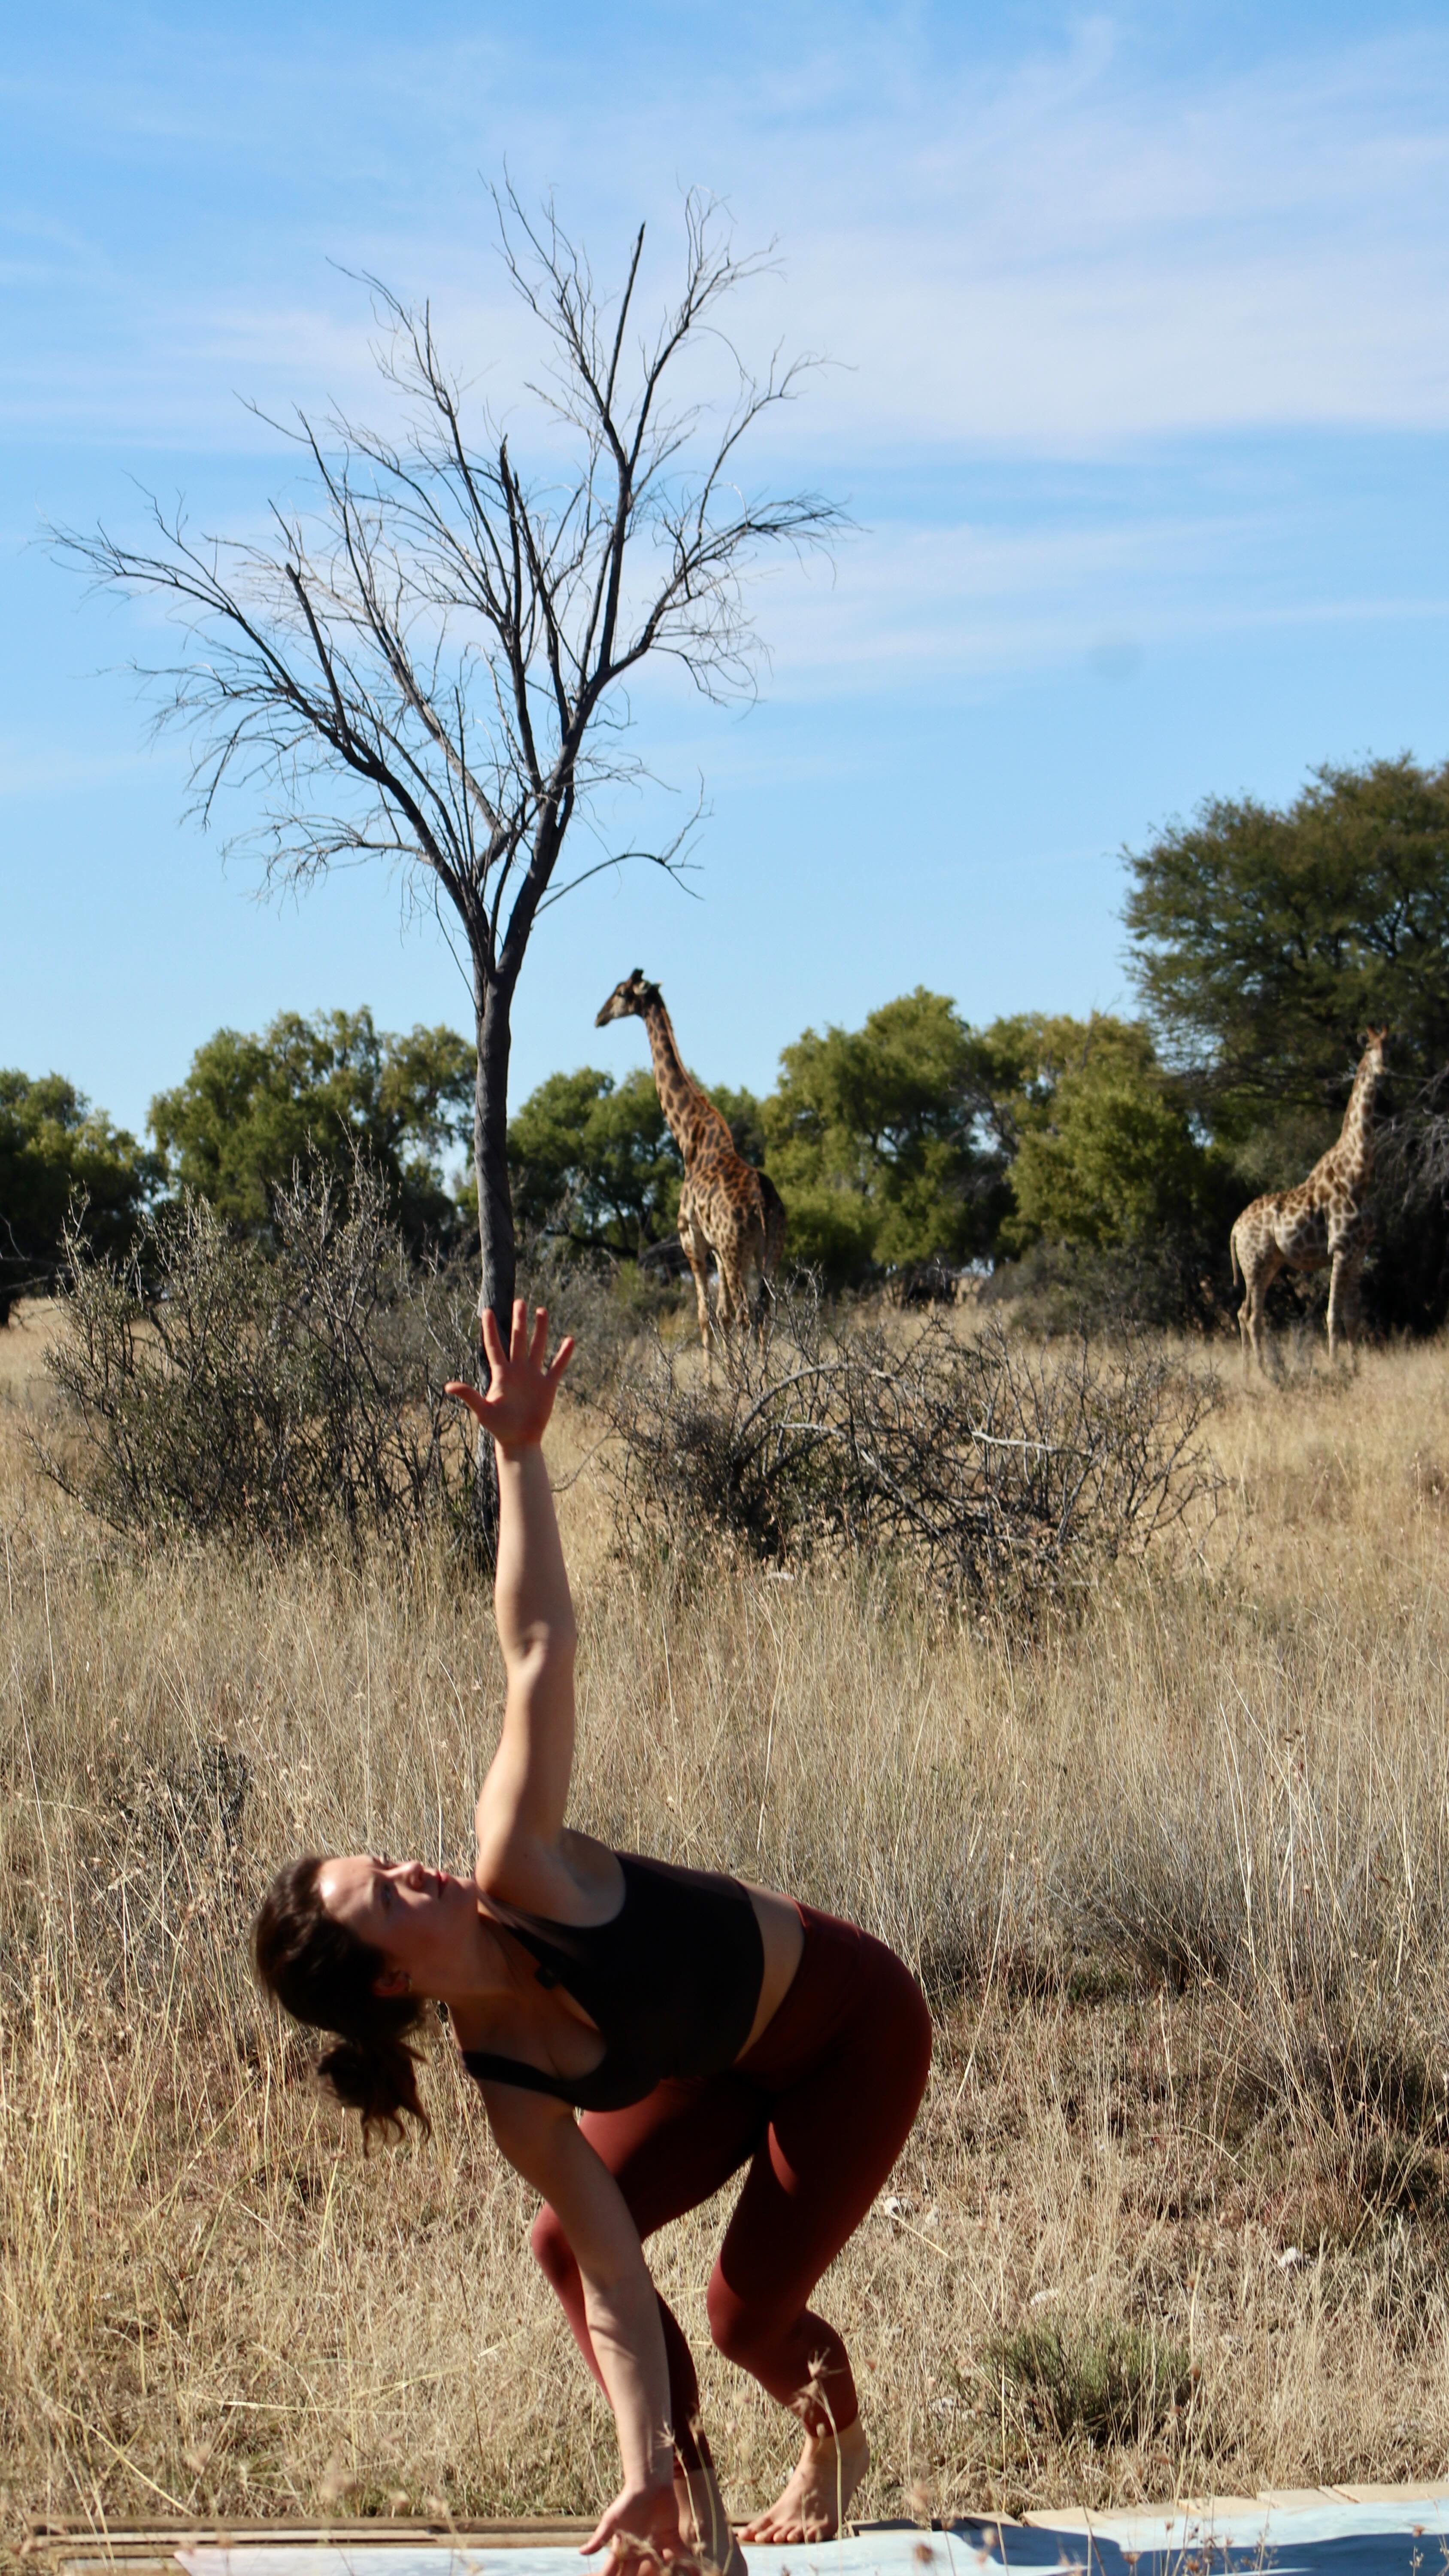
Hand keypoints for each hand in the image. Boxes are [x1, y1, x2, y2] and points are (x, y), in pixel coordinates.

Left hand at [446, 1302, 573, 1457]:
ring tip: (542, 1311)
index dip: (490, 1329)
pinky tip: (570, 1340)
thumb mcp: (483, 1410)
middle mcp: (517, 1370)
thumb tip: (448, 1387)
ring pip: (537, 1347)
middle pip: (518, 1340)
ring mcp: (533, 1376)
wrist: (519, 1440)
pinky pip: (557, 1366)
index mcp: (501, 1374)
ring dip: (540, 1330)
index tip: (487, 1311)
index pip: (494, 1346)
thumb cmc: (498, 1427)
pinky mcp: (547, 1386)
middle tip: (520, 1301)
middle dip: (519, 1321)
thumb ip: (469, 1395)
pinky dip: (563, 1355)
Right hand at [582, 2478, 691, 2572]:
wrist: (649, 2483)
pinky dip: (689, 2564)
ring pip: (662, 2569)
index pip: (619, 2572)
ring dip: (669, 2575)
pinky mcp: (672, 2539)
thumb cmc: (627, 2501)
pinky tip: (697, 2572)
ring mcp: (657, 2546)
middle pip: (641, 2575)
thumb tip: (580, 2552)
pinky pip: (681, 2555)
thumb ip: (599, 2538)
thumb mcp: (611, 2520)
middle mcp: (642, 2552)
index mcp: (626, 2550)